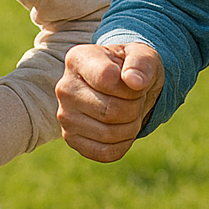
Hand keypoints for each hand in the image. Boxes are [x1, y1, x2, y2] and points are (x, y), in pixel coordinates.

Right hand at [56, 42, 162, 162]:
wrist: (123, 85)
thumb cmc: (131, 67)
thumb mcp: (143, 56)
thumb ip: (141, 63)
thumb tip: (134, 82)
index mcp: (78, 59)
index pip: (107, 79)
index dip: (132, 86)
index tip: (134, 81)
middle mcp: (65, 88)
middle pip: (110, 111)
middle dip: (134, 107)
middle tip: (135, 98)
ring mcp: (64, 115)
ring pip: (108, 134)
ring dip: (131, 126)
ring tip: (128, 110)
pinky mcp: (71, 138)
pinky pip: (105, 152)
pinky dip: (123, 143)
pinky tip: (122, 127)